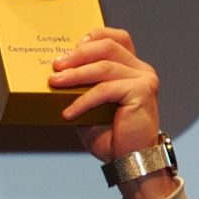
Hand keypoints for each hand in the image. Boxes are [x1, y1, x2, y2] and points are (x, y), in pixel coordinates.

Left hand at [54, 27, 164, 166]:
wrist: (129, 161)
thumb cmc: (112, 136)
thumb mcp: (91, 106)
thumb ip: (82, 88)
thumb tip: (56, 76)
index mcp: (132, 68)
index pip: (116, 38)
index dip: (93, 37)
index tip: (70, 49)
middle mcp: (141, 70)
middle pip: (108, 47)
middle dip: (78, 54)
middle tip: (56, 66)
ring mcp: (143, 79)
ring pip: (104, 66)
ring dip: (76, 74)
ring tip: (55, 82)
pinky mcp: (141, 91)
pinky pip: (106, 89)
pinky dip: (84, 100)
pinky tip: (69, 112)